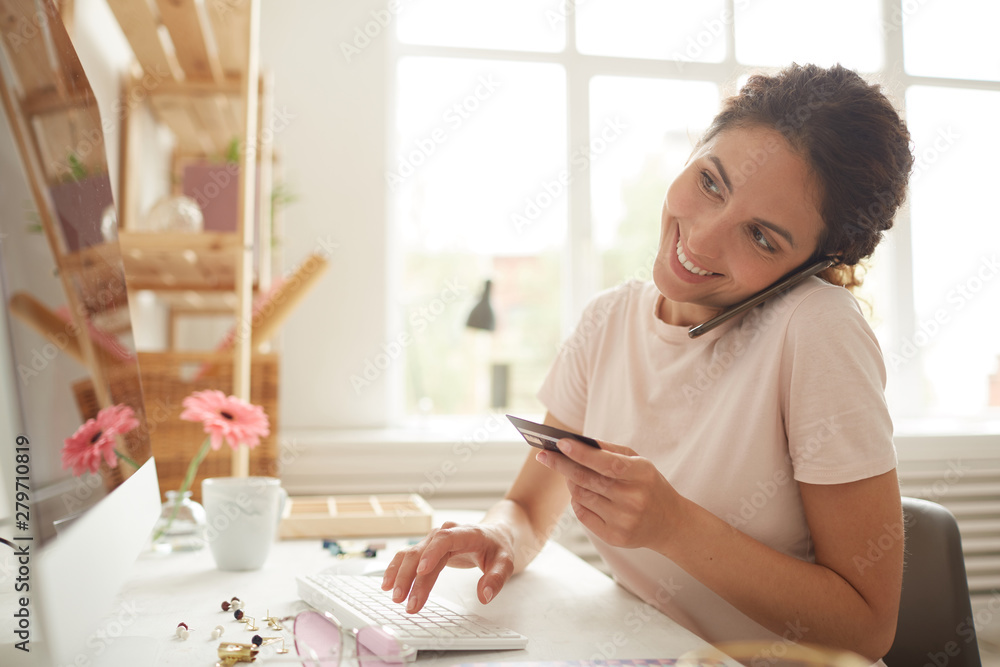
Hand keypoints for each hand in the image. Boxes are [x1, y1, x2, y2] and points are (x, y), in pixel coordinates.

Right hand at [381, 520, 515, 612]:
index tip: (422, 572)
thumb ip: (496, 578)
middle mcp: (445, 533)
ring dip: (400, 575)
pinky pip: (407, 556)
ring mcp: (433, 539)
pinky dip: (396, 569)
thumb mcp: (506, 563)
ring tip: (395, 596)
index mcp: (466, 533)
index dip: (432, 554)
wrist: (495, 534)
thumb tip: (484, 596)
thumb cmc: (498, 547)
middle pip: (423, 551)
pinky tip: (387, 583)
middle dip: (412, 578)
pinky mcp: (427, 548)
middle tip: (407, 602)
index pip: (445, 540)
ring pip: (411, 554)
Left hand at [535, 438, 680, 550]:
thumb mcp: (640, 463)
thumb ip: (610, 451)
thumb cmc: (649, 485)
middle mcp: (634, 499)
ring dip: (570, 482)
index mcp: (643, 475)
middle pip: (589, 480)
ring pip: (582, 497)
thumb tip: (577, 442)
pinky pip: (583, 515)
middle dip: (562, 465)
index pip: (608, 463)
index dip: (582, 453)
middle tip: (544, 455)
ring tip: (566, 471)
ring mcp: (624, 521)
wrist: (670, 523)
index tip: (560, 443)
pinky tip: (579, 491)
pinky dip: (577, 501)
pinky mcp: (615, 538)